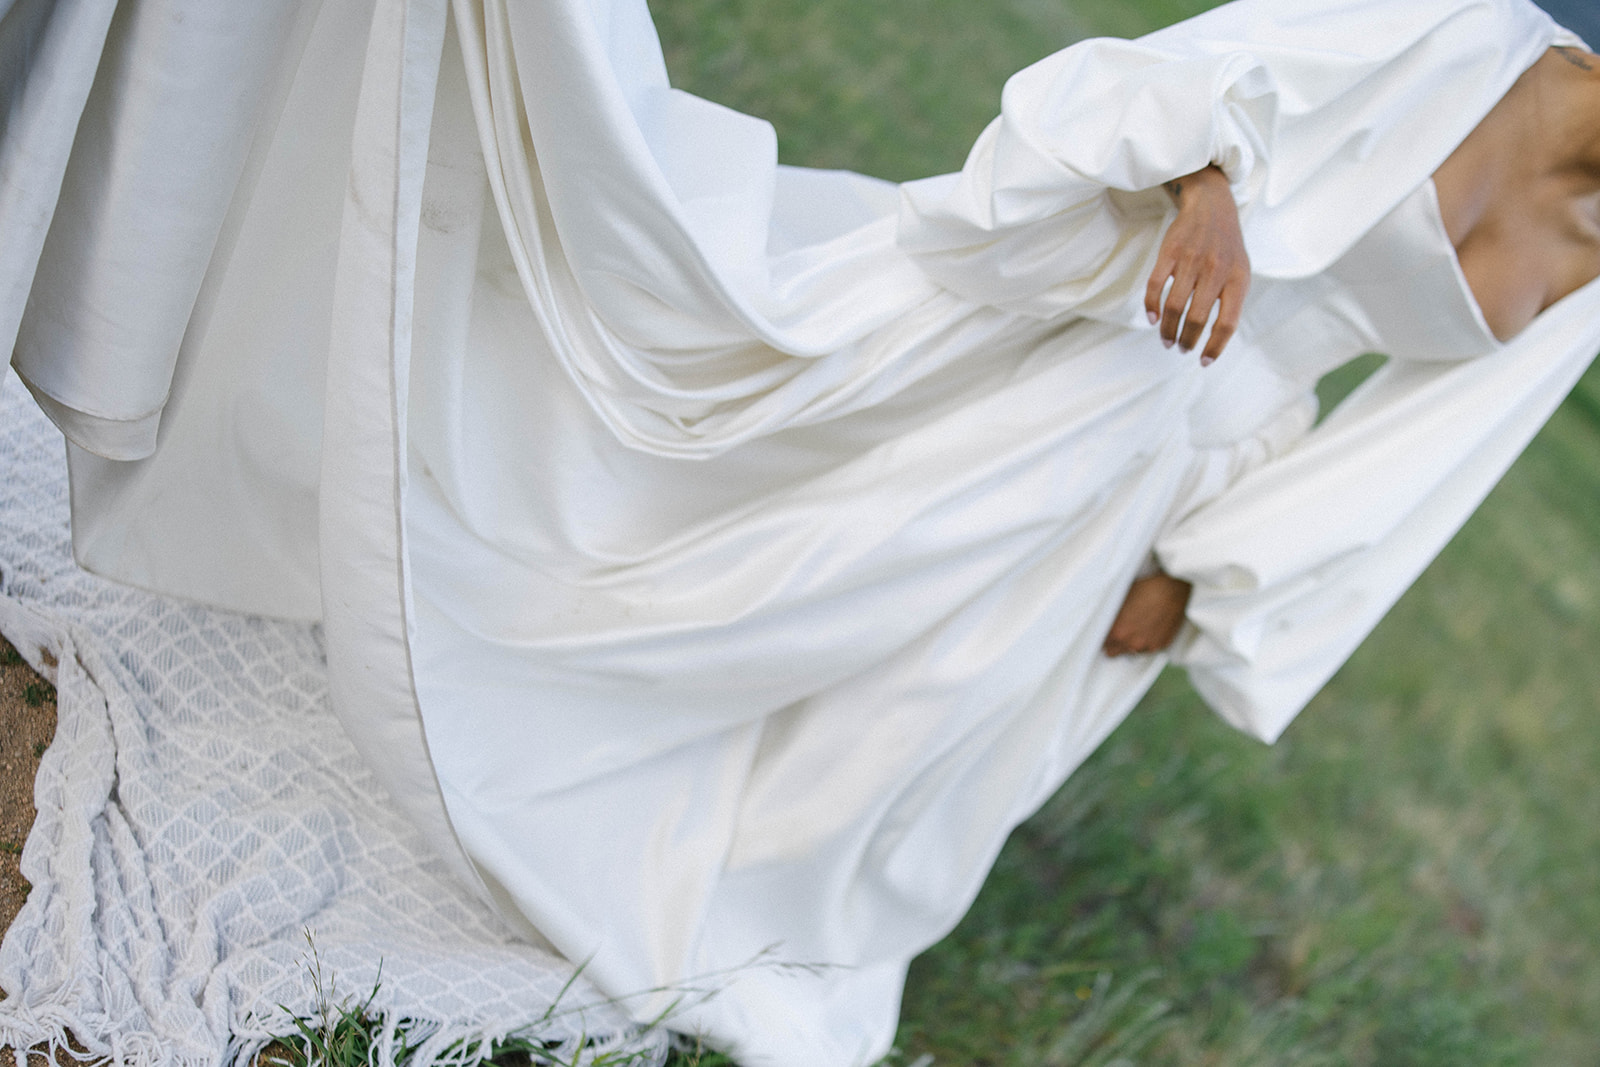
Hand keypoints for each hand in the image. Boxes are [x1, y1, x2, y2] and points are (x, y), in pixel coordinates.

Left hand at [1103, 571, 1192, 656]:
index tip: (1104, 632)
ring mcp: (1148, 646)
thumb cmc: (1147, 589)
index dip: (1102, 636)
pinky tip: (1147, 628)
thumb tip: (1105, 621)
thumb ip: (1112, 616)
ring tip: (1135, 628)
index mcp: (1117, 631)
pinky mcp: (1162, 645)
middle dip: (1113, 643)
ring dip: (1130, 644)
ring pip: (1131, 652)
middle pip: (1113, 652)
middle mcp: (1132, 643)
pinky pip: (1148, 649)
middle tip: (1117, 632)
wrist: (1173, 589)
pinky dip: (1146, 642)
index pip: (1101, 643)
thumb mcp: (1121, 599)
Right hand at [1144, 165, 1249, 365]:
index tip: (1203, 361)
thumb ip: (1232, 302)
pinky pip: (1155, 285)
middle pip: (1197, 318)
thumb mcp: (1241, 272)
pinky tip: (1153, 319)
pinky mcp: (1170, 252)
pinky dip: (1151, 307)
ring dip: (1168, 330)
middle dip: (1187, 340)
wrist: (1212, 206)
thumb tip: (1216, 340)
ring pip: (1175, 306)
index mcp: (1238, 279)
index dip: (1215, 347)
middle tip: (1181, 348)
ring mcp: (1192, 260)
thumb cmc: (1227, 248)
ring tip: (1167, 340)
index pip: (1227, 322)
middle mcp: (1216, 270)